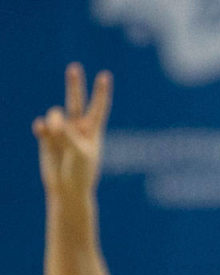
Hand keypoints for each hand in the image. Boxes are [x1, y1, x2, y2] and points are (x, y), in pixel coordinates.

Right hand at [32, 63, 111, 199]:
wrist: (66, 189)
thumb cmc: (80, 173)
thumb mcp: (80, 153)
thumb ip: (68, 134)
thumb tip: (52, 120)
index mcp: (93, 131)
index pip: (98, 108)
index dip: (101, 92)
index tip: (105, 76)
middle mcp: (78, 128)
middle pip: (76, 101)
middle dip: (74, 85)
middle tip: (74, 67)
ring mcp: (62, 132)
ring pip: (55, 113)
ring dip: (54, 122)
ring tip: (55, 135)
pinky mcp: (47, 137)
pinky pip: (42, 125)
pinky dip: (42, 128)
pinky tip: (41, 132)